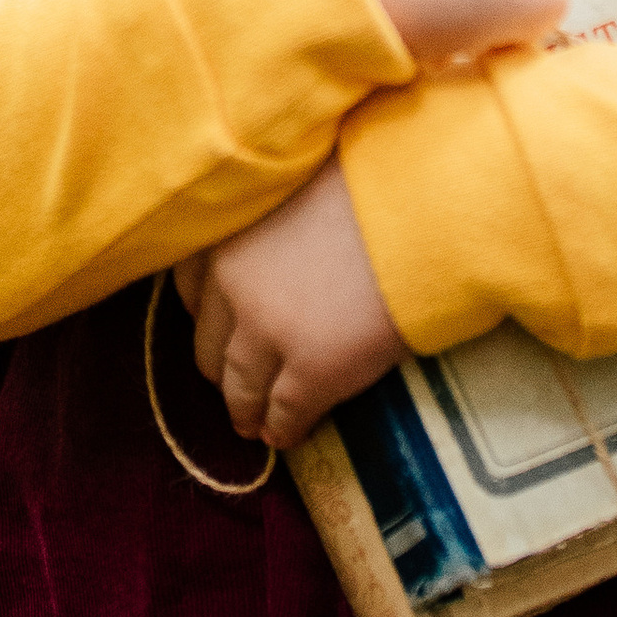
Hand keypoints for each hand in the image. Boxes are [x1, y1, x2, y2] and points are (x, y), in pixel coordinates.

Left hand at [175, 166, 405, 450]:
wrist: (428, 207)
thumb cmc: (375, 181)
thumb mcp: (298, 185)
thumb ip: (272, 222)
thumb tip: (277, 254)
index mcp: (227, 233)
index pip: (188, 289)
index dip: (207, 316)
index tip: (223, 328)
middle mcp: (232, 283)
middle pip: (207, 345)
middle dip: (222, 369)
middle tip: (240, 384)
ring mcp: (268, 330)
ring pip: (239, 387)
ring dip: (245, 410)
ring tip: (256, 424)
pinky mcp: (312, 370)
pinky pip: (285, 413)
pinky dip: (284, 429)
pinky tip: (288, 435)